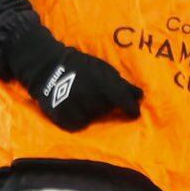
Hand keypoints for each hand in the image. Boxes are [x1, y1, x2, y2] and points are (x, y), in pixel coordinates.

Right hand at [8, 25, 142, 132]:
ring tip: (80, 97)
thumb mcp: (103, 69)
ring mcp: (78, 110)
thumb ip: (122, 84)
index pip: (124, 103)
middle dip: (105, 104)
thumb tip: (140, 96)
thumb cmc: (80, 67)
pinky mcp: (65, 118)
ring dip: (91, 110)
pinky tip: (73, 106)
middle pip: (108, 110)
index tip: (134, 113)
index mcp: (104, 85)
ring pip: (93, 117)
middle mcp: (92, 99)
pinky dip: (78, 117)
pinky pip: (79, 123)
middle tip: (93, 93)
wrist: (48, 68)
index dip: (131, 109)